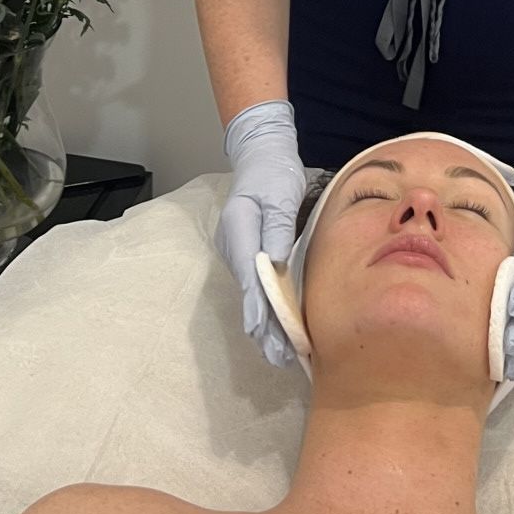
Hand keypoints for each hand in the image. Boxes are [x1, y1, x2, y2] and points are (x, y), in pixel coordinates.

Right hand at [214, 100, 306, 369]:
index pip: (249, 274)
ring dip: (266, 325)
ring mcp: (239, 251)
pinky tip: (277, 331)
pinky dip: (268, 309)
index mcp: (238, 228)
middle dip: (263, 326)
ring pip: (252, 294)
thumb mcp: (280, 193)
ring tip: (279, 355)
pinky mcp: (249, 255)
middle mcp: (233, 245)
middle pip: (248, 292)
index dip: (259, 305)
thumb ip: (276, 226)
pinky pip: (257, 287)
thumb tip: (274, 261)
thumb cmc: (274, 172)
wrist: (263, 156)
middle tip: (280, 357)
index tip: (267, 332)